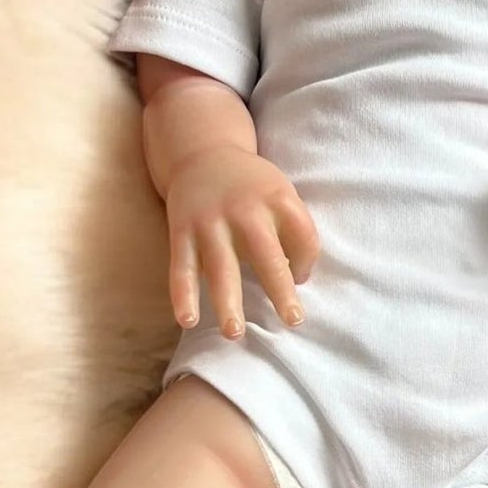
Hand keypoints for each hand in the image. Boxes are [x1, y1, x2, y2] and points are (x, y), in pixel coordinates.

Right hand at [164, 147, 318, 337]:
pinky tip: (187, 321)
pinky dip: (182, 295)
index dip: (306, 262)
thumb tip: (297, 279)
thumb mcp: (281, 192)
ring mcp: (210, 222)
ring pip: (221, 267)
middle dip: (280, 290)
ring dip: (227, 302)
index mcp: (277, 197)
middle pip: (267, 254)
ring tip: (234, 333)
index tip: (298, 276)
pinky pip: (182, 268)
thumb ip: (294, 228)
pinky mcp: (182, 232)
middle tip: (293, 321)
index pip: (304, 236)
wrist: (202, 153)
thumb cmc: (252, 185)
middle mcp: (244, 209)